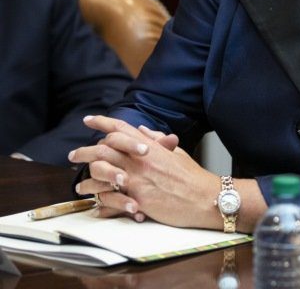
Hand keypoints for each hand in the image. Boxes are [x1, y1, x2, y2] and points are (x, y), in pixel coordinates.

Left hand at [70, 115, 220, 228]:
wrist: (204, 197)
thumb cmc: (192, 176)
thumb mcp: (177, 152)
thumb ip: (158, 140)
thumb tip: (143, 130)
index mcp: (151, 146)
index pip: (122, 128)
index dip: (102, 122)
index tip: (88, 120)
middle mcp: (141, 159)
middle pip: (103, 148)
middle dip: (84, 150)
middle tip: (73, 154)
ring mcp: (137, 178)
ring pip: (101, 171)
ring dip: (86, 177)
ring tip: (79, 183)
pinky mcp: (137, 199)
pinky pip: (109, 197)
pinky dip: (98, 199)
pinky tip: (93, 202)